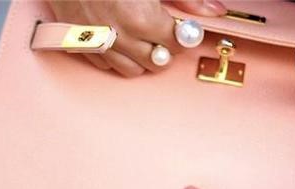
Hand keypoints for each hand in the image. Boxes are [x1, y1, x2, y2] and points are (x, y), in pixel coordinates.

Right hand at [47, 0, 225, 76]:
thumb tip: (213, 12)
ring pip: (132, 70)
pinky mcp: (80, 44)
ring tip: (145, 40)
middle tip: (166, 32)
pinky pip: (106, 65)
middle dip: (166, 49)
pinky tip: (121, 42)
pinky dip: (118, 58)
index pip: (177, 44)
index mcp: (141, 18)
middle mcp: (120, 37)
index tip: (183, 27)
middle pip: (157, 62)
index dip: (185, 35)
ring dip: (144, 59)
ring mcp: (98, 44)